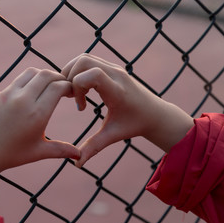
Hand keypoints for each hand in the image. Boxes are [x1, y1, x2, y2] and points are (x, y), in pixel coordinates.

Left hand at [0, 68, 79, 186]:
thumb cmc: (11, 155)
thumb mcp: (38, 152)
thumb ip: (61, 150)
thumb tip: (79, 157)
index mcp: (37, 114)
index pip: (58, 87)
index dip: (69, 87)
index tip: (72, 93)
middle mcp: (24, 100)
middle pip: (47, 75)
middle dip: (59, 78)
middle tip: (64, 87)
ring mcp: (10, 94)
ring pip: (32, 72)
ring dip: (44, 75)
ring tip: (49, 86)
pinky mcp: (0, 94)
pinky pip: (20, 78)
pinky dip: (31, 79)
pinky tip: (33, 89)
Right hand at [62, 54, 193, 166]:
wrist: (154, 113)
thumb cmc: (134, 125)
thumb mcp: (113, 136)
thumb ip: (93, 147)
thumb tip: (76, 165)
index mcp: (116, 91)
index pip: (91, 74)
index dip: (77, 87)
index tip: (80, 107)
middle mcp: (116, 74)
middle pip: (83, 60)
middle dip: (69, 77)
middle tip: (71, 97)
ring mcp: (115, 68)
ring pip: (84, 57)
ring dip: (73, 72)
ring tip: (74, 93)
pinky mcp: (112, 67)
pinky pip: (89, 60)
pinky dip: (79, 70)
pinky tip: (82, 89)